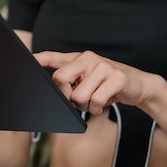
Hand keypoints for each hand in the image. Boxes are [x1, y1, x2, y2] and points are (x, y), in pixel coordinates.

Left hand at [34, 51, 163, 114]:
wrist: (138, 85)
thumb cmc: (107, 84)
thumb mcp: (87, 79)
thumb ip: (69, 80)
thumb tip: (51, 90)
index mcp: (79, 58)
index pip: (53, 57)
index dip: (39, 60)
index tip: (27, 61)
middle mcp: (89, 59)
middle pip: (60, 79)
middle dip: (66, 96)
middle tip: (78, 99)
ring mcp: (103, 67)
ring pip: (78, 96)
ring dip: (85, 106)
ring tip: (94, 100)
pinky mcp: (116, 78)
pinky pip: (96, 101)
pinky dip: (97, 108)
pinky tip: (103, 103)